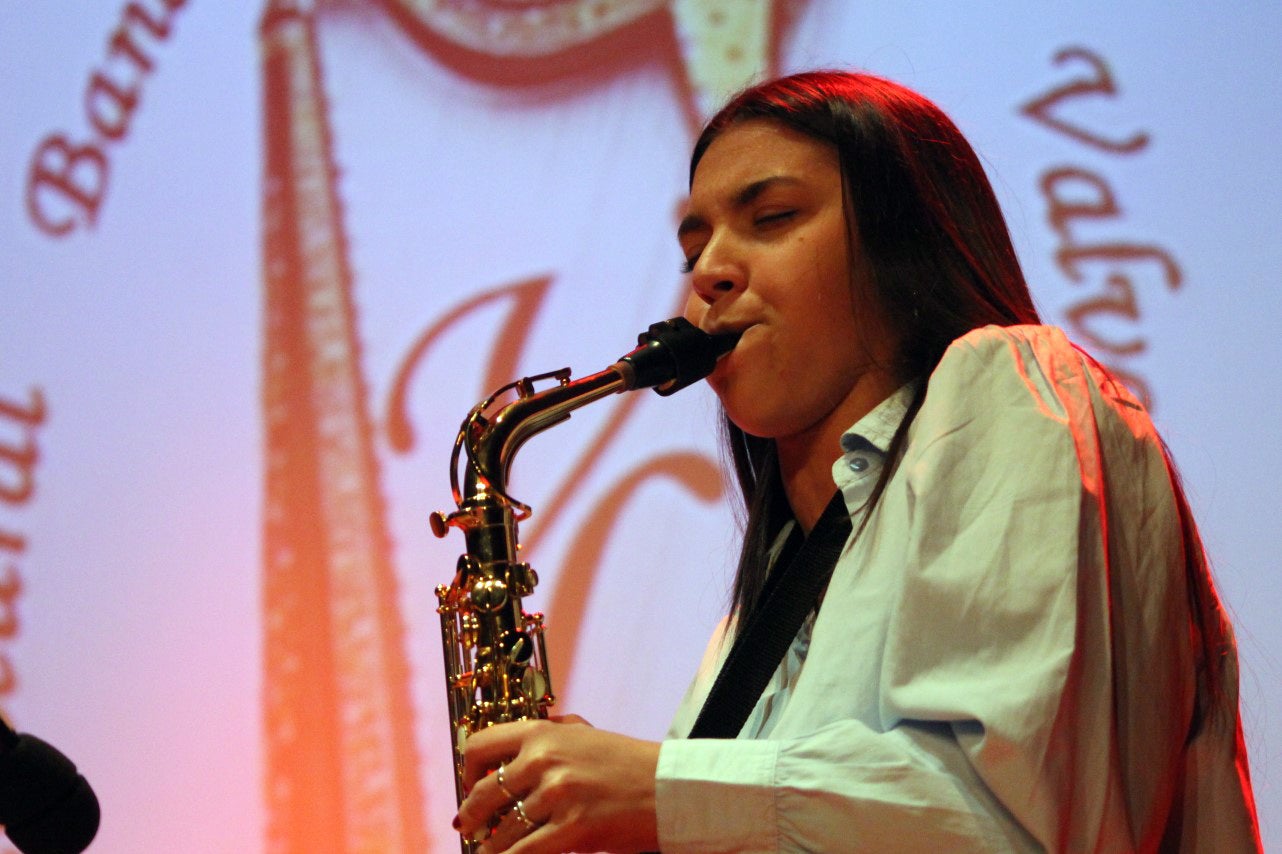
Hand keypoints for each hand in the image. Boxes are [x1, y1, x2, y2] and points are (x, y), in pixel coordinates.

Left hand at [456, 715, 660, 852]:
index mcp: (544, 732)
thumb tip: (506, 749)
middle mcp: (544, 758)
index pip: (480, 745)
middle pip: (483, 793)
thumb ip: (548, 733)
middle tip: (468, 827)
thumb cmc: (627, 762)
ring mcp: (558, 793)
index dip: (467, 770)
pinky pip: (524, 852)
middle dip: (470, 816)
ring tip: (488, 850)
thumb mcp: (584, 734)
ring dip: (490, 845)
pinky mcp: (573, 827)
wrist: (667, 786)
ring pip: (502, 829)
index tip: (469, 786)